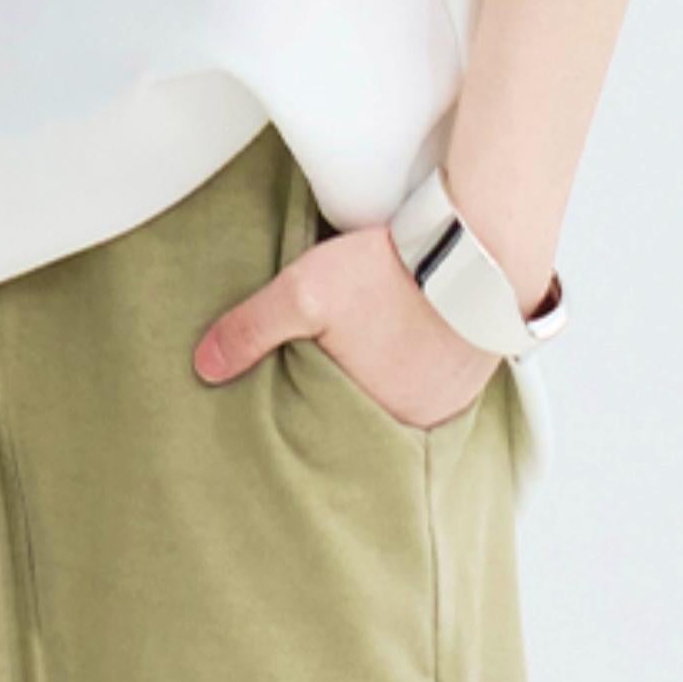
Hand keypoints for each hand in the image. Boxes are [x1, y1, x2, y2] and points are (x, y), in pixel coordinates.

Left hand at [191, 216, 499, 429]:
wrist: (478, 245)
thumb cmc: (391, 273)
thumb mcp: (305, 292)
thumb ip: (252, 329)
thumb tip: (204, 367)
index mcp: (375, 420)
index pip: (331, 435)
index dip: (310, 420)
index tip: (294, 408)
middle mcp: (418, 423)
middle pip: (369, 419)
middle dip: (346, 402)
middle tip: (331, 375)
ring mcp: (453, 400)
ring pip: (404, 399)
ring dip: (386, 381)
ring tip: (367, 353)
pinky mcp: (475, 370)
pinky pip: (437, 380)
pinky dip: (419, 364)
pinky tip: (406, 338)